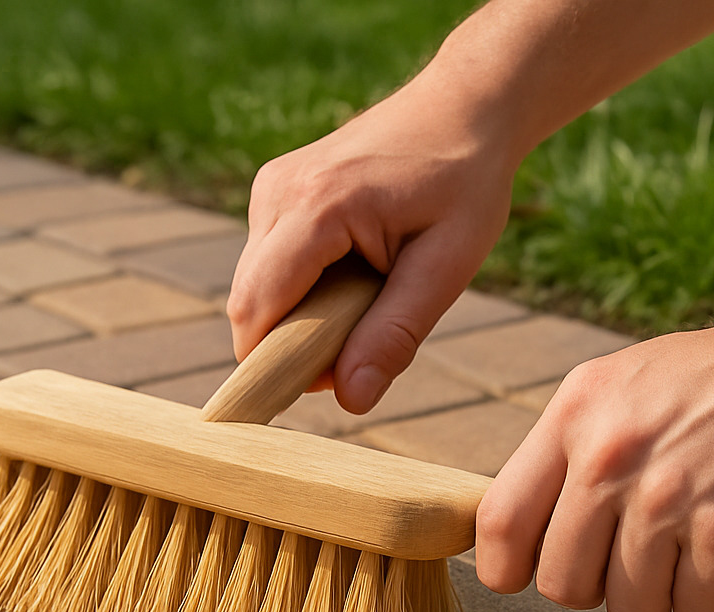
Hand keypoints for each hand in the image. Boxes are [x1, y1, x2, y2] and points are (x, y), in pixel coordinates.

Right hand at [227, 77, 516, 412]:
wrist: (464, 108)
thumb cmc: (464, 183)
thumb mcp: (446, 267)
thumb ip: (395, 334)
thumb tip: (351, 401)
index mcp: (317, 207)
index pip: (257, 308)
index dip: (270, 364)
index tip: (314, 392)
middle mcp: (277, 192)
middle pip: (249, 304)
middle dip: (291, 345)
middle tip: (361, 351)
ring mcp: (270, 187)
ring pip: (256, 288)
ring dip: (300, 317)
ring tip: (368, 300)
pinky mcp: (275, 191)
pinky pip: (269, 264)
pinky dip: (302, 289)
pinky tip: (354, 275)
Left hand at [475, 305, 713, 611]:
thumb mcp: (626, 388)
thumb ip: (571, 449)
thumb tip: (520, 528)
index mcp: (575, 416)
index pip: (500, 522)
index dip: (510, 568)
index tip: (536, 573)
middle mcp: (609, 457)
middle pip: (562, 583)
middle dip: (602, 588)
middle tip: (647, 556)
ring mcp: (666, 497)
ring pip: (631, 609)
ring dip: (668, 595)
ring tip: (699, 543)